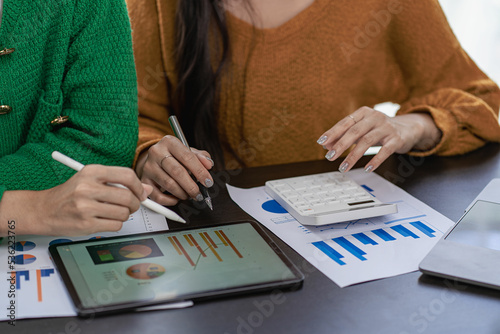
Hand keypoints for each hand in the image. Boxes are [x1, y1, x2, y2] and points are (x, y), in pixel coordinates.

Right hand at [0, 165, 152, 235]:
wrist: (43, 210)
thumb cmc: (70, 194)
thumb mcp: (92, 180)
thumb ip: (119, 182)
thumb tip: (146, 190)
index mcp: (91, 172)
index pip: (126, 175)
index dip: (139, 186)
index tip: (141, 193)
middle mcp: (87, 187)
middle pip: (127, 196)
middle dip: (134, 204)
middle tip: (131, 205)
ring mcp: (86, 207)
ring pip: (124, 213)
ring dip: (124, 215)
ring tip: (114, 212)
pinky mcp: (86, 224)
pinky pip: (115, 226)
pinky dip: (116, 224)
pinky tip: (105, 220)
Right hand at [135, 135, 213, 205]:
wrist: (155, 159)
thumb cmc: (174, 156)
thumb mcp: (188, 151)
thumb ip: (201, 156)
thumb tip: (209, 164)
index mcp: (169, 142)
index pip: (187, 157)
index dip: (200, 171)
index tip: (208, 182)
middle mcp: (156, 152)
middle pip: (177, 171)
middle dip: (191, 186)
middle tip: (199, 194)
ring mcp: (148, 166)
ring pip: (168, 184)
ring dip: (182, 193)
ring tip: (189, 195)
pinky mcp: (144, 180)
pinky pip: (157, 195)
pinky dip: (169, 200)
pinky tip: (177, 199)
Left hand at [317, 107, 441, 171]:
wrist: (408, 128)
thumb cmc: (379, 129)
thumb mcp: (362, 130)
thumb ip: (344, 136)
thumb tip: (325, 145)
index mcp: (364, 113)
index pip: (345, 122)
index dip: (333, 132)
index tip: (321, 142)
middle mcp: (375, 117)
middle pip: (354, 131)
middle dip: (340, 145)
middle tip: (330, 157)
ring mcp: (386, 128)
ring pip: (367, 141)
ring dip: (353, 156)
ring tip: (343, 167)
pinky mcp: (396, 139)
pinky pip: (385, 151)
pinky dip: (375, 160)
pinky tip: (367, 168)